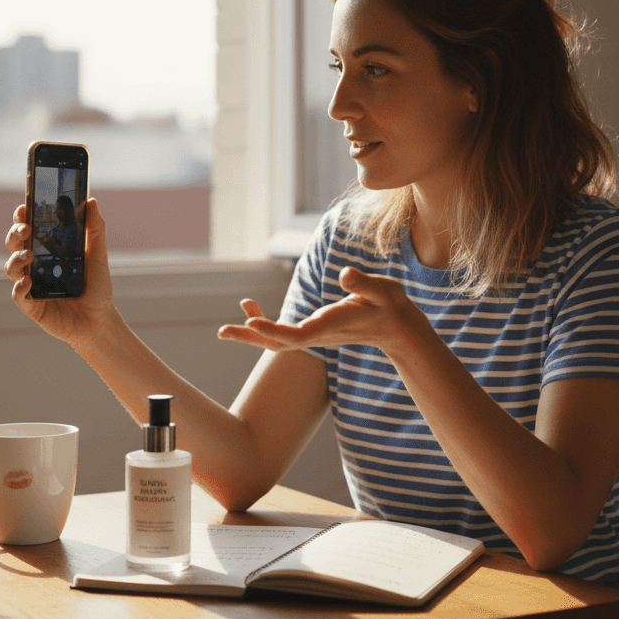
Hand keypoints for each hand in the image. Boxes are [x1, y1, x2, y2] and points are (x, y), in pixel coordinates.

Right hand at [4, 198, 116, 347]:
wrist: (100, 320)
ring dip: (16, 259)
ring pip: (12, 268)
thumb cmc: (97, 288)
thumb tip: (92, 201)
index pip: (29, 230)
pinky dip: (19, 287)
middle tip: (25, 229)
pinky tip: (28, 281)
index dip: (22, 218)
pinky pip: (18, 295)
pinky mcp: (31, 306)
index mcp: (47, 251)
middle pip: (14, 245)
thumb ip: (94, 230)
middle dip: (15, 234)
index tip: (24, 208)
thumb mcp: (98, 256)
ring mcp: (30, 286)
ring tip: (29, 255)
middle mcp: (35, 266)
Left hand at [217, 267, 426, 354]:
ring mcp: (314, 335)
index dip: (273, 329)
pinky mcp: (312, 331)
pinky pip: (281, 333)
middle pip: (278, 343)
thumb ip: (364, 284)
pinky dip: (263, 323)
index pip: (298, 334)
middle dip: (251, 338)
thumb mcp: (383, 290)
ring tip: (225, 329)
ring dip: (251, 334)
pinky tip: (250, 308)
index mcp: (331, 325)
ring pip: (276, 341)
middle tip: (222, 332)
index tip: (251, 321)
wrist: (396, 327)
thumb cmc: (390, 305)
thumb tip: (345, 275)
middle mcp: (318, 334)